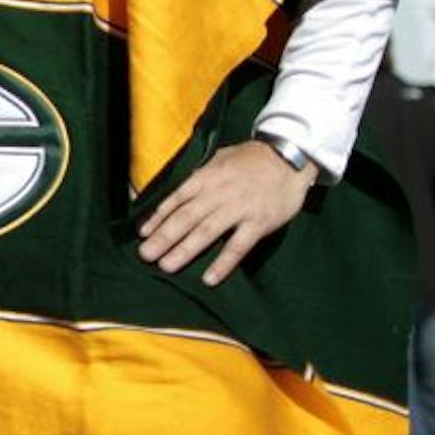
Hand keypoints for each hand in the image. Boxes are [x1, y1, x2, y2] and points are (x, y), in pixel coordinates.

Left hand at [137, 141, 317, 286]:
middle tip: (145, 256)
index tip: (143, 234)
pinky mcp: (260, 222)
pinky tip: (209, 278)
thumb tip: (181, 190)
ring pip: (207, 232)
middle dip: (164, 237)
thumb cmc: (253, 159)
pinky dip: (223, 262)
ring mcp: (240, 208)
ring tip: (167, 266)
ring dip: (185, 250)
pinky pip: (238, 246)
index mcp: (208, 176)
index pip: (177, 198)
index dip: (159, 217)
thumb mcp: (222, 158)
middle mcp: (220, 192)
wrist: (290, 156)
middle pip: (186, 217)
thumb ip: (202, 175)